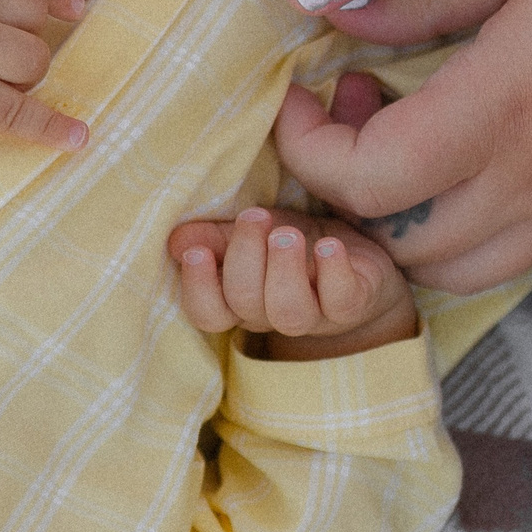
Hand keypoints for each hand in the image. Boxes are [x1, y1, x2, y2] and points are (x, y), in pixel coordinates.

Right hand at [167, 207, 418, 361]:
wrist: (357, 258)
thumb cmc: (293, 245)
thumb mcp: (251, 234)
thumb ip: (215, 237)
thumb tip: (174, 240)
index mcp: (238, 300)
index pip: (208, 312)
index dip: (199, 288)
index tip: (196, 251)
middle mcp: (271, 314)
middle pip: (244, 303)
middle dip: (244, 257)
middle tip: (254, 216)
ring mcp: (314, 315)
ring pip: (289, 312)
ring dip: (284, 270)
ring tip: (287, 234)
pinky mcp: (352, 304)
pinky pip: (341, 300)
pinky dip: (334, 272)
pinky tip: (329, 246)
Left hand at [278, 0, 531, 291]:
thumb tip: (330, 6)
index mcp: (502, 105)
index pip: (364, 179)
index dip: (308, 146)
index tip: (305, 85)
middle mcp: (529, 175)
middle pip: (391, 248)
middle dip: (337, 198)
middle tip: (340, 112)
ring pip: (445, 271)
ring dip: (392, 229)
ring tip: (390, 145)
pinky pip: (500, 254)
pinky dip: (450, 232)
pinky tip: (453, 157)